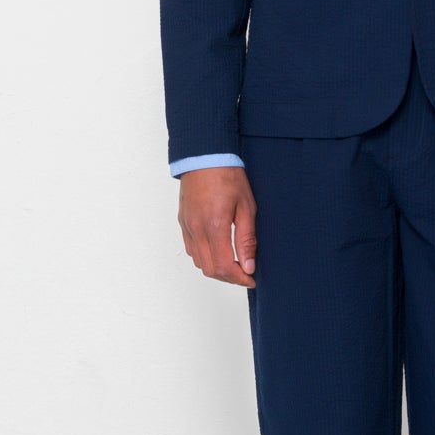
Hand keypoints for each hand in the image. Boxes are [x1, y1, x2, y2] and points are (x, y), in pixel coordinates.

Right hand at [178, 166, 257, 287]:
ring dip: (217, 269)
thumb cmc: (228, 176)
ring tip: (234, 264)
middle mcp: (197, 230)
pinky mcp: (183, 223)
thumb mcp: (247, 207)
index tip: (252, 279)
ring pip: (199, 262)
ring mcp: (188, 227)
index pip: (224, 266)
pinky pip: (191, 250)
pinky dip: (205, 258)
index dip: (239, 279)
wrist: (205, 156)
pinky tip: (218, 251)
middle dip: (229, 278)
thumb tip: (249, 265)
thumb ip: (247, 239)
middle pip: (210, 270)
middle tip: (245, 274)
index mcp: (215, 226)